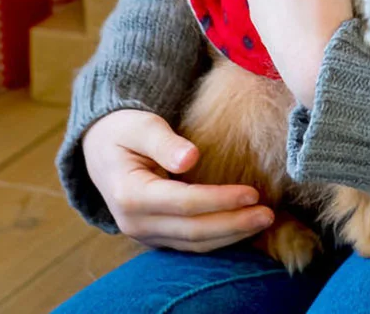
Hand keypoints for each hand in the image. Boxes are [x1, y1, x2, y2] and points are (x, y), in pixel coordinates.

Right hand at [81, 108, 274, 250]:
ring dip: (230, 236)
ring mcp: (144, 233)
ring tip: (263, 221)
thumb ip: (164, 141)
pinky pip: (189, 243)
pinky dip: (217, 238)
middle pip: (192, 230)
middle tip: (268, 213)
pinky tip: (242, 228)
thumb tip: (190, 158)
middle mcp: (134, 223)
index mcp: (129, 195)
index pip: (183, 203)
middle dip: (233, 224)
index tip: (252, 192)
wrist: (101, 149)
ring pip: (192, 244)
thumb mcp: (140, 125)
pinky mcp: (155, 235)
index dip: (219, 200)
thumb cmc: (124, 130)